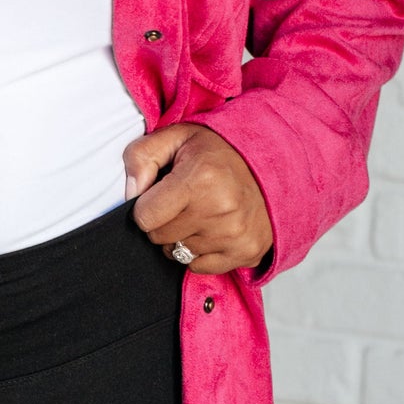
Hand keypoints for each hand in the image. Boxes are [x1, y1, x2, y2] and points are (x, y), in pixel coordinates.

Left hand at [125, 122, 274, 275]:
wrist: (273, 162)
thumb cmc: (222, 151)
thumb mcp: (178, 137)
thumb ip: (142, 157)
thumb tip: (130, 193)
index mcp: (200, 178)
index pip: (144, 217)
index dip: (146, 206)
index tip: (161, 195)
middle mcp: (220, 209)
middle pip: (159, 238)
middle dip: (163, 221)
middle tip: (184, 202)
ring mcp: (235, 235)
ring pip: (178, 253)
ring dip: (183, 236)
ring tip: (202, 212)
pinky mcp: (247, 252)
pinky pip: (200, 266)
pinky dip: (201, 252)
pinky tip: (214, 229)